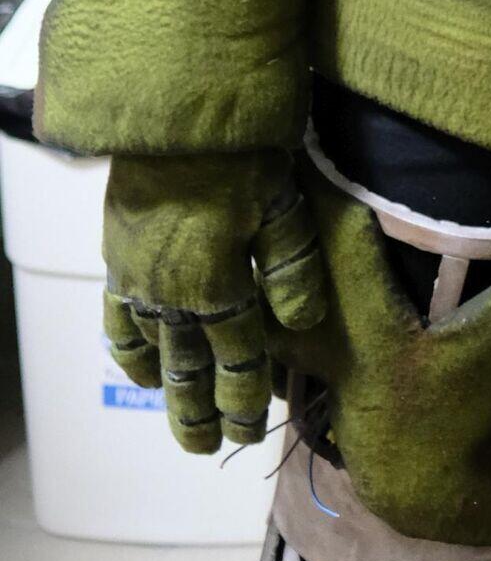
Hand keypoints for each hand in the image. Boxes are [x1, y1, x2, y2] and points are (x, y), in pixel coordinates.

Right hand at [103, 149, 325, 453]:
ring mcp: (139, 279)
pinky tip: (137, 367)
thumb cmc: (240, 152)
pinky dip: (127, 349)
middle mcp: (173, 296)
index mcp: (218, 288)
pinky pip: (117, 318)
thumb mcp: (282, 204)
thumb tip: (303, 322)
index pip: (237, 360)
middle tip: (209, 449)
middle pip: (189, 368)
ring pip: (153, 352)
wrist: (173, 111)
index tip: (250, 432)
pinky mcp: (117, 257)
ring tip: (178, 424)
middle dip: (201, 412)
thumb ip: (292, 268)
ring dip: (166, 390)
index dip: (244, 400)